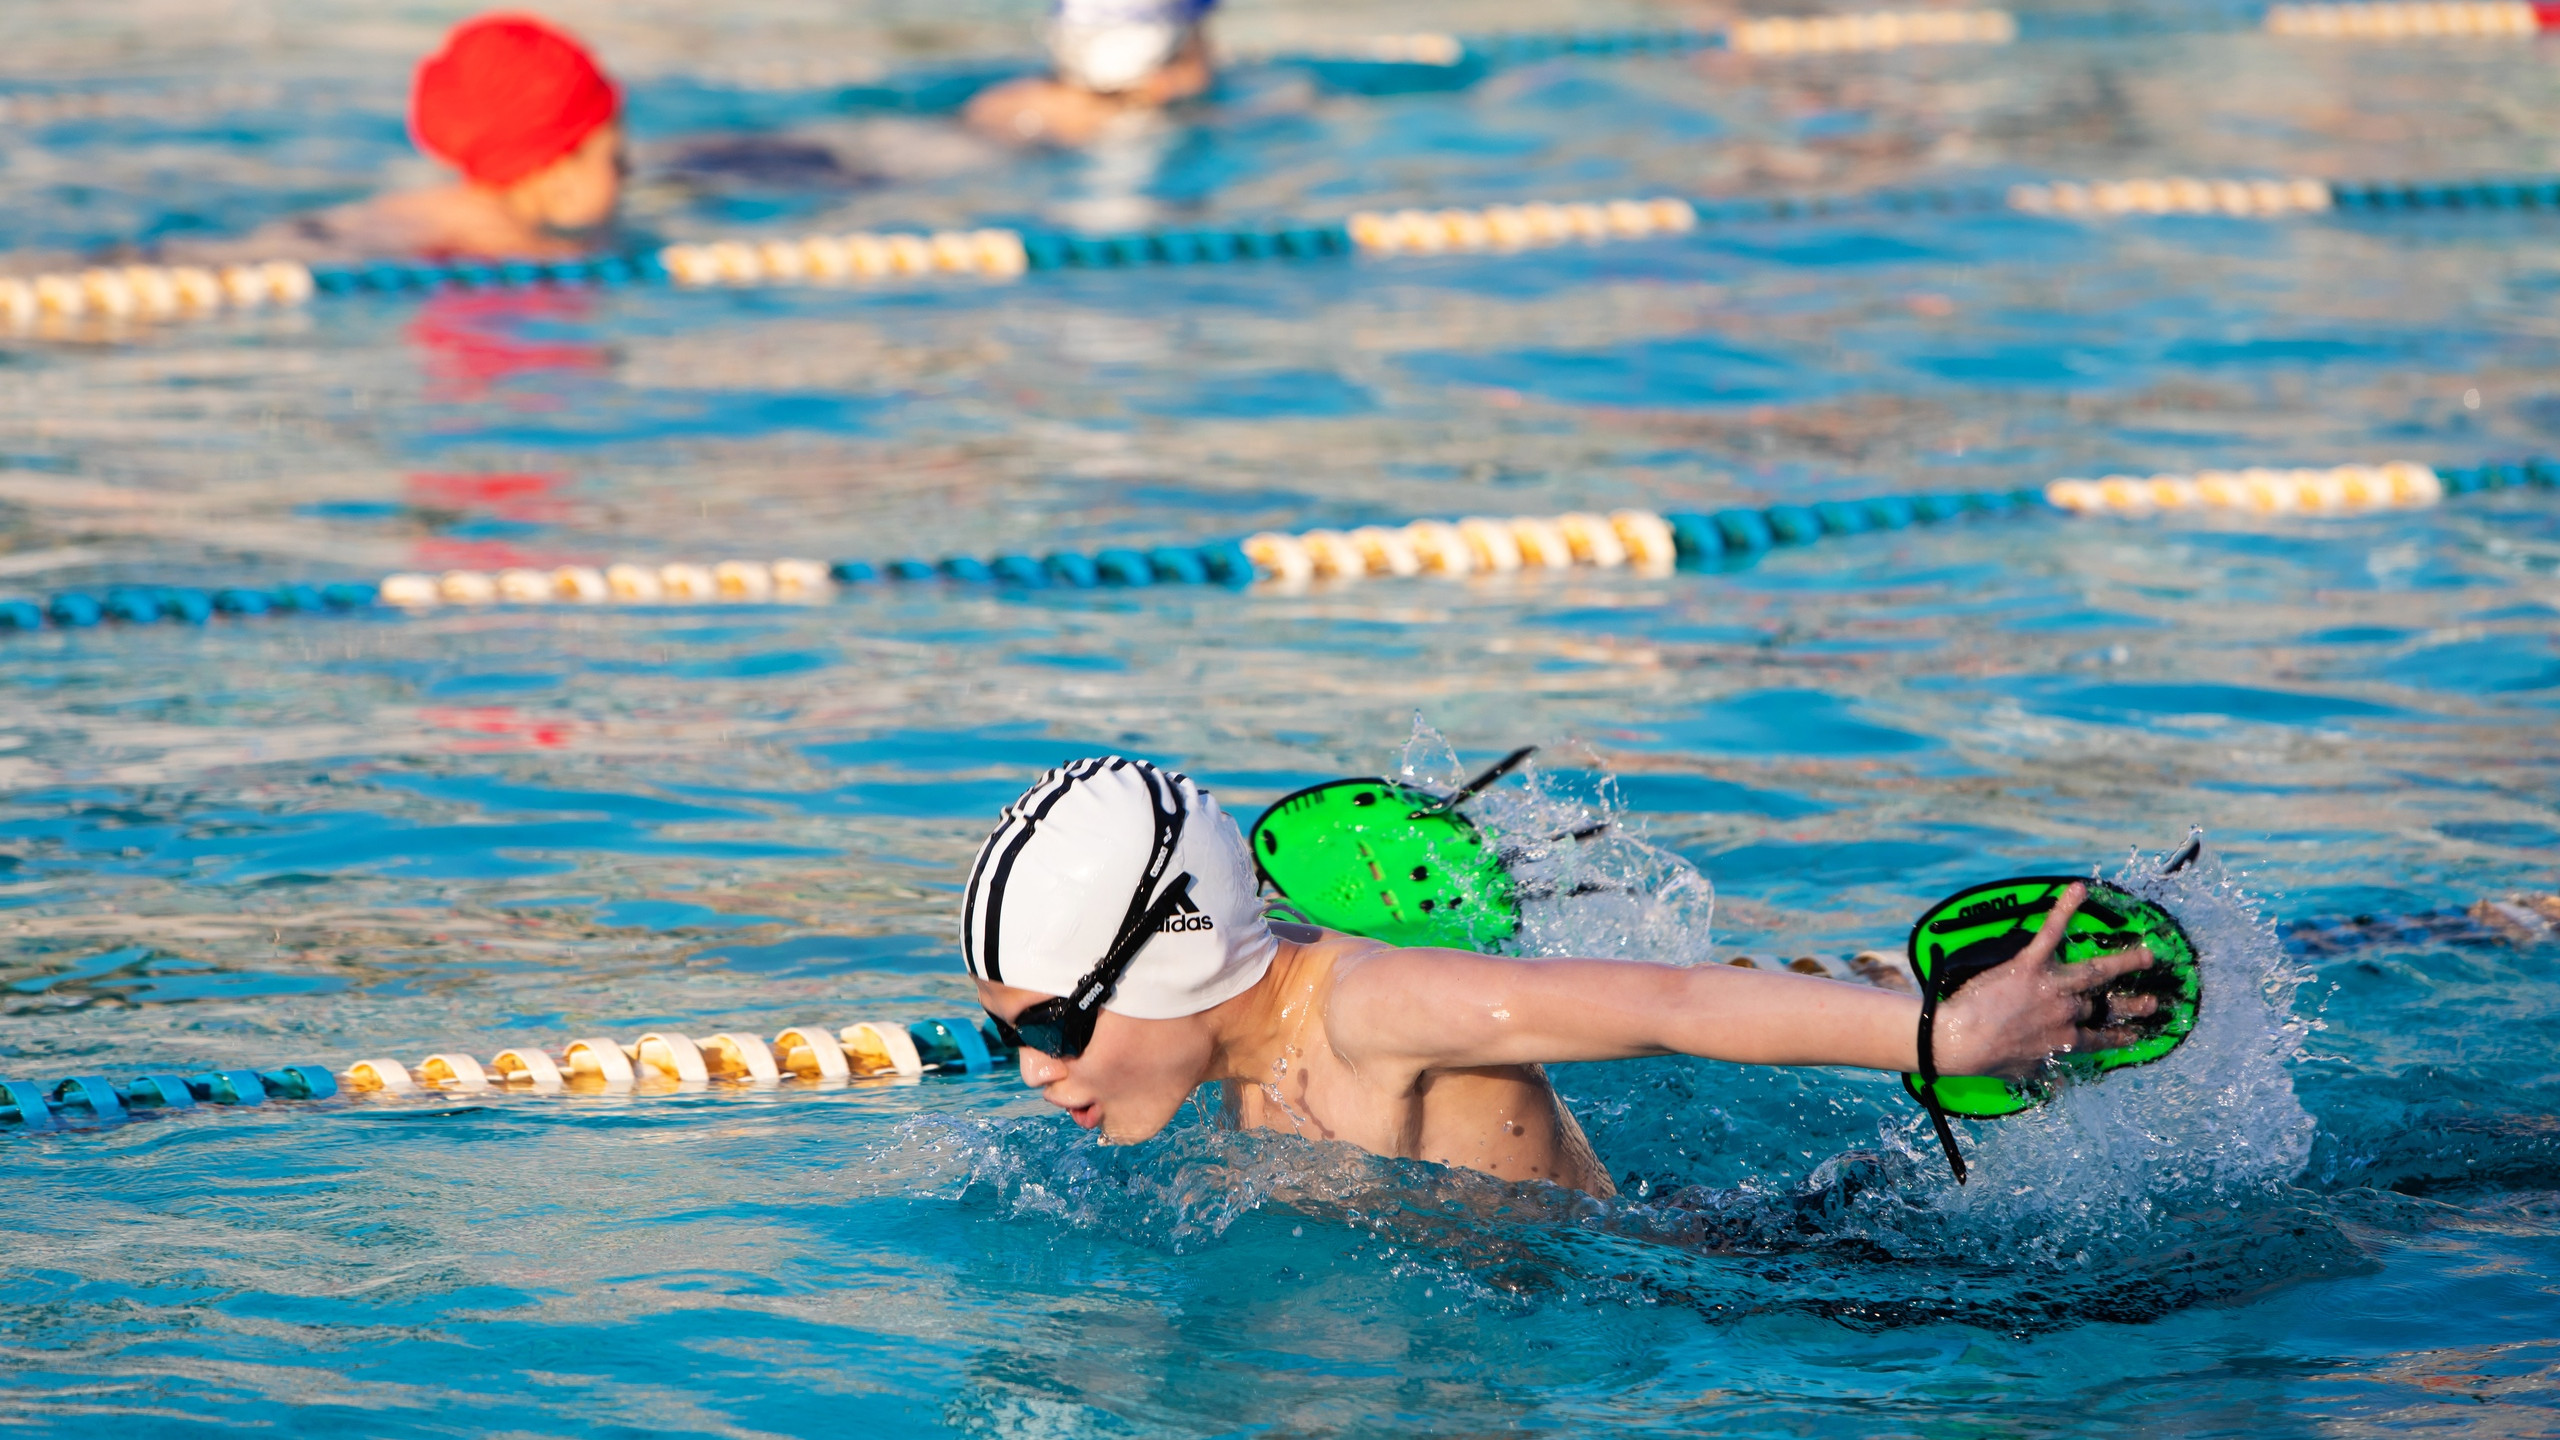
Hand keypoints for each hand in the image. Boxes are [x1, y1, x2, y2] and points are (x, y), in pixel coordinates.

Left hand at [1930, 883, 2159, 1078]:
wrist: (1962, 1040)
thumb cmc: (1987, 1058)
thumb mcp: (2024, 1073)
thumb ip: (2045, 1074)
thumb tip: (2059, 1085)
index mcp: (2067, 1041)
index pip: (2100, 1038)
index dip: (2119, 1036)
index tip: (2135, 1035)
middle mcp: (2067, 1013)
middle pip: (2101, 1005)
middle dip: (2132, 1005)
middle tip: (2152, 1003)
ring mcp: (2052, 987)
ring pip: (2096, 971)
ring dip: (2125, 961)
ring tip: (2146, 954)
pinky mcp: (2031, 965)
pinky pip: (2052, 933)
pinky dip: (2065, 909)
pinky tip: (2078, 889)